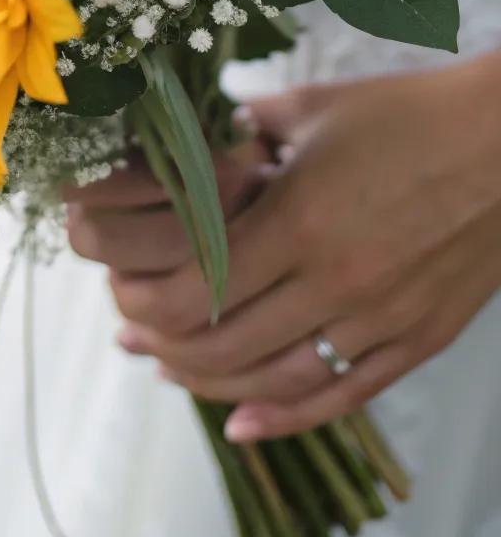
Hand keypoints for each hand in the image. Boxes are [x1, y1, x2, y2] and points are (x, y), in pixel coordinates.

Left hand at [96, 55, 500, 440]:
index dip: (145, 305)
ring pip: (275, 383)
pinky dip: (284, 419)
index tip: (117, 295)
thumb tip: (181, 135)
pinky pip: (342, 398)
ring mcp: (380, 319)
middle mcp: (336, 282)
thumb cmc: (409, 113)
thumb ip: (239, 128)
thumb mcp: (313, 109)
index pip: (198, 291)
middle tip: (131, 335)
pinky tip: (243, 426)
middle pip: (225, 347)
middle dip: (163, 348)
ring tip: (170, 373)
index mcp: (299, 220)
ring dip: (211, 387)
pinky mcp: (418, 340)